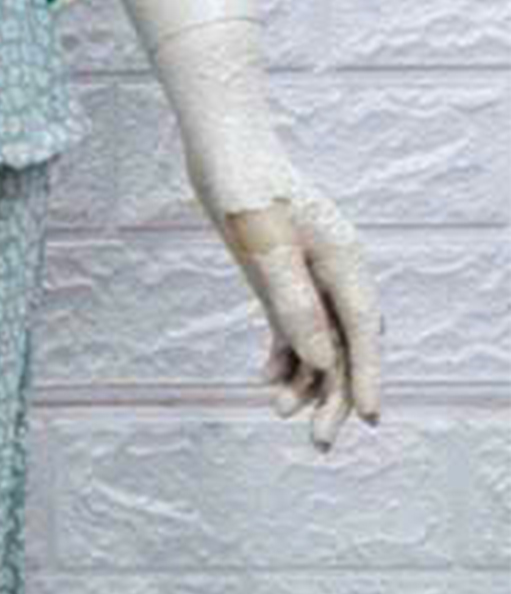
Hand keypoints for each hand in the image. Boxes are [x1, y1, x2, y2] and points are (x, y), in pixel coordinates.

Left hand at [185, 139, 383, 453]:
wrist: (223, 150)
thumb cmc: (245, 191)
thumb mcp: (264, 249)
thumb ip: (293, 305)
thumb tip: (321, 361)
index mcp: (344, 260)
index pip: (363, 330)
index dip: (368, 375)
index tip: (370, 417)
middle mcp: (335, 272)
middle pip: (345, 344)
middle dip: (336, 395)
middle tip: (319, 443)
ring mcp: (310, 275)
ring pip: (319, 340)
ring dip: (306, 380)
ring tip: (281, 413)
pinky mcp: (283, 277)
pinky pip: (294, 327)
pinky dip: (284, 355)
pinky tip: (268, 380)